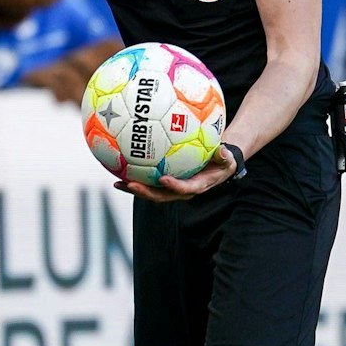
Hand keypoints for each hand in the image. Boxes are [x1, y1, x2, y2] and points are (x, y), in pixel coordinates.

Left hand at [117, 142, 236, 202]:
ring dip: (135, 189)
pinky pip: (149, 182)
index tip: (163, 179)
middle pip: (162, 196)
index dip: (174, 186)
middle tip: (132, 185)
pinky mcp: (164, 183)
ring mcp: (171, 188)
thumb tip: (223, 150)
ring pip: (152, 192)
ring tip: (118, 183)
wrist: (215, 165)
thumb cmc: (222, 161)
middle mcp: (182, 191)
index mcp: (197, 186)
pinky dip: (135, 179)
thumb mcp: (227, 159)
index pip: (185, 189)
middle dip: (146, 193)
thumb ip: (224, 156)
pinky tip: (120, 171)